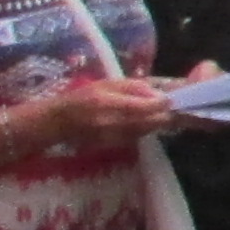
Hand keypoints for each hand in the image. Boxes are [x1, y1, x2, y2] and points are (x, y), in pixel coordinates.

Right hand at [23, 76, 178, 149]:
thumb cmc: (83, 98)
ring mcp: (114, 137)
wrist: (59, 123)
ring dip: (158, 122)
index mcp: (109, 103)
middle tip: (171, 107)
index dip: (162, 103)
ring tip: (161, 113)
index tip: (169, 98)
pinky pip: (139, 137)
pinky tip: (146, 122)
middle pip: (152, 122)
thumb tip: (157, 93)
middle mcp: (112, 123)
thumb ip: (133, 86)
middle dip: (165, 114)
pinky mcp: (115, 145)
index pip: (145, 106)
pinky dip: (146, 129)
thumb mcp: (106, 84)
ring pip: (148, 131)